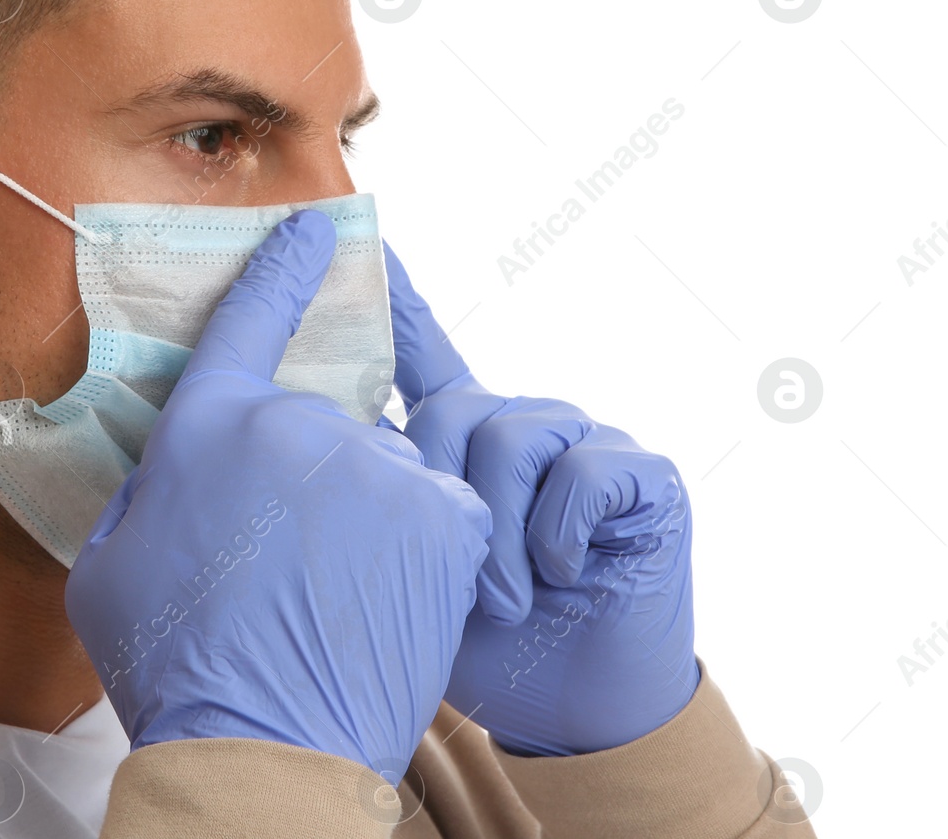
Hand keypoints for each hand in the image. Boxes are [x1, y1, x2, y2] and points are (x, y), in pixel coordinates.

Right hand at [66, 210, 493, 782]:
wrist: (262, 749)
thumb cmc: (173, 664)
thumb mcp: (110, 562)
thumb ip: (147, 486)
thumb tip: (172, 458)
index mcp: (211, 425)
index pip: (252, 317)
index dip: (283, 266)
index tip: (316, 228)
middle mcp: (297, 425)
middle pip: (316, 424)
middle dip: (304, 480)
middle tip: (284, 562)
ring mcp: (378, 467)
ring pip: (379, 469)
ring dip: (363, 514)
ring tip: (331, 596)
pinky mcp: (443, 516)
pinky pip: (433, 508)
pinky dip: (416, 546)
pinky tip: (380, 598)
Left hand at [386, 242, 699, 756]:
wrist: (573, 709)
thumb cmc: (482, 638)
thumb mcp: (405, 568)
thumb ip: (374, 506)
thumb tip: (305, 456)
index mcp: (462, 441)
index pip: (423, 353)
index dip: (399, 299)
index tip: (367, 237)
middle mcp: (521, 424)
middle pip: (452, 409)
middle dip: (440, 497)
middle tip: (452, 579)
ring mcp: (584, 441)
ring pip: (511, 436)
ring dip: (497, 537)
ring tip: (505, 600)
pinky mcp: (642, 473)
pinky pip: (581, 472)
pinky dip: (558, 537)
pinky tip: (562, 576)